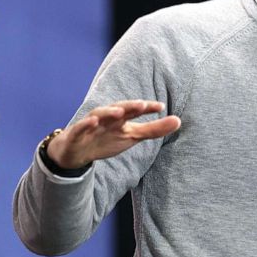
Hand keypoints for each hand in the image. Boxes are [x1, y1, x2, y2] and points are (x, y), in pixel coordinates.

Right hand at [46, 100, 180, 168]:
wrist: (78, 151)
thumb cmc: (107, 139)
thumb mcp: (132, 136)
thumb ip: (154, 129)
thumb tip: (179, 120)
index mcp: (121, 117)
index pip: (135, 110)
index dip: (146, 108)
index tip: (160, 107)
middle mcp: (107, 116)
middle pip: (119, 109)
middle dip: (129, 106)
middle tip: (142, 105)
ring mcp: (91, 123)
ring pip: (100, 114)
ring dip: (109, 111)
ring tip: (120, 111)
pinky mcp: (78, 133)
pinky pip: (82, 127)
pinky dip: (86, 124)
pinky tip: (93, 122)